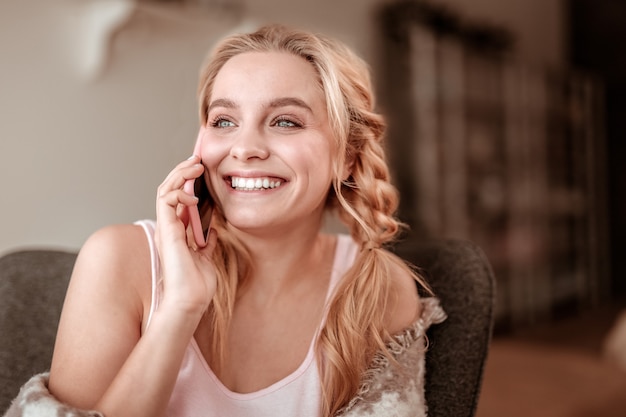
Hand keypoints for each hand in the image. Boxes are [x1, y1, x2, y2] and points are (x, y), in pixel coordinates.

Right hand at [154, 155, 217, 317]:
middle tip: (197, 160)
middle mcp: (170, 227)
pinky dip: (178, 192)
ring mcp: (166, 228)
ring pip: (164, 190)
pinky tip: (193, 195)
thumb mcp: (207, 258)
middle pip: (170, 190)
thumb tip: (214, 231)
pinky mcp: (166, 231)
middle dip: (182, 172)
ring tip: (195, 166)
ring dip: (179, 175)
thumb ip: (208, 243)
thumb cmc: (198, 285)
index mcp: (179, 232)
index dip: (188, 182)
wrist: (191, 301)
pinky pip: (165, 201)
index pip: (179, 199)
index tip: (203, 170)